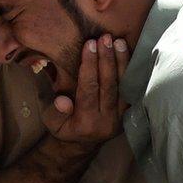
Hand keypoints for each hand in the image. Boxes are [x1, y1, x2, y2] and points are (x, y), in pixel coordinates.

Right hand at [41, 34, 129, 148]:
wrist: (83, 144)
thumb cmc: (64, 127)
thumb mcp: (52, 122)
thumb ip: (55, 111)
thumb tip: (63, 101)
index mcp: (85, 122)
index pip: (89, 89)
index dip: (89, 66)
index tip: (89, 44)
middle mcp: (106, 121)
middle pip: (109, 85)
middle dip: (107, 59)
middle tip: (105, 38)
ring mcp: (120, 117)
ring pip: (123, 86)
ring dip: (122, 62)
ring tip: (119, 41)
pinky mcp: (128, 112)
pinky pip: (131, 89)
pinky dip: (130, 71)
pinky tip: (128, 54)